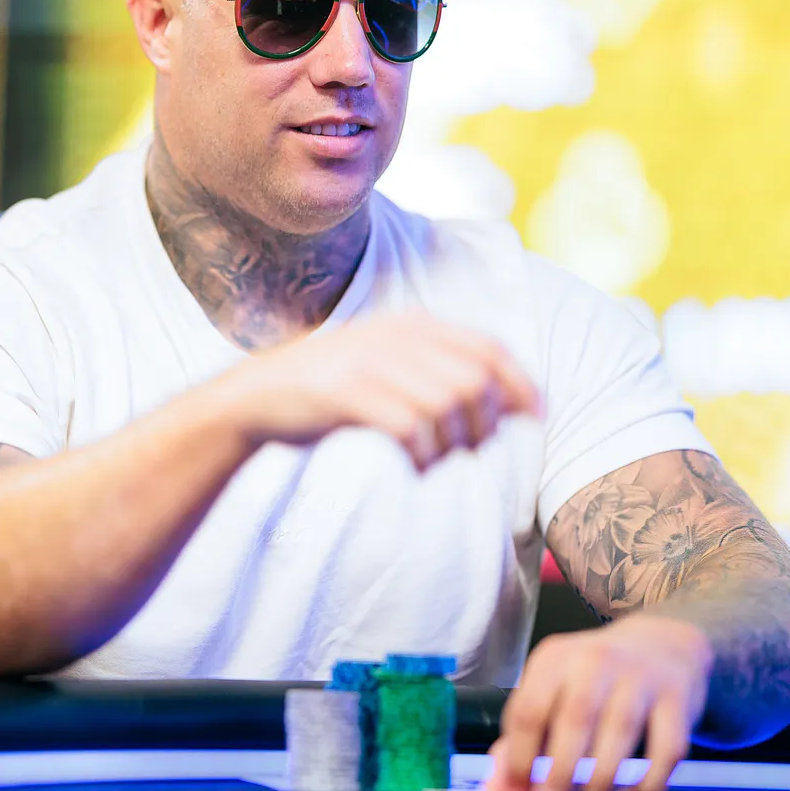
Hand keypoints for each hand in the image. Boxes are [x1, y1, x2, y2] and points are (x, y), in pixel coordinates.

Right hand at [211, 309, 542, 468]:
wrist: (257, 397)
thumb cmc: (331, 391)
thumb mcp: (386, 364)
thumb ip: (436, 369)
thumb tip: (502, 402)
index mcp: (412, 324)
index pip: (489, 349)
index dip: (520, 385)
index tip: (532, 419)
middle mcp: (395, 336)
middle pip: (474, 380)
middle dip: (484, 424)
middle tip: (467, 451)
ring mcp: (369, 361)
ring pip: (447, 404)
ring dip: (451, 445)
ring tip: (433, 460)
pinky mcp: (346, 392)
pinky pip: (409, 427)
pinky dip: (421, 456)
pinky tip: (411, 466)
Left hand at [485, 615, 712, 790]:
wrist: (663, 646)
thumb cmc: (595, 679)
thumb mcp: (552, 692)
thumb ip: (521, 742)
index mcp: (555, 659)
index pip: (529, 708)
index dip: (520, 757)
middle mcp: (596, 661)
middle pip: (574, 720)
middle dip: (559, 774)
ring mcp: (641, 677)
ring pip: (620, 735)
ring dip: (599, 783)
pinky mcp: (678, 700)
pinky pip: (666, 750)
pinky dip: (646, 784)